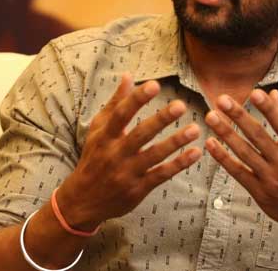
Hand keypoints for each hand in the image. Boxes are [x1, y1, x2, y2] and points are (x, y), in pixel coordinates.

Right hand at [57, 73, 201, 229]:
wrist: (81, 201)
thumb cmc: (93, 157)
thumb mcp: (98, 130)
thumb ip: (115, 103)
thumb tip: (128, 75)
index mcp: (105, 136)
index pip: (121, 114)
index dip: (137, 99)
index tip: (155, 85)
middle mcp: (115, 154)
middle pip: (140, 134)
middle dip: (161, 120)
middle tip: (181, 105)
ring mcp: (127, 173)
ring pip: (154, 155)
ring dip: (175, 142)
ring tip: (195, 129)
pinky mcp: (138, 189)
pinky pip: (161, 175)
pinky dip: (179, 164)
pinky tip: (195, 153)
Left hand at [204, 89, 277, 234]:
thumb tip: (272, 93)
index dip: (269, 108)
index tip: (255, 93)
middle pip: (258, 136)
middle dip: (239, 116)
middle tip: (222, 99)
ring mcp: (272, 179)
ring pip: (244, 153)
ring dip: (226, 133)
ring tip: (210, 116)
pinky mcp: (260, 192)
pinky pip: (238, 172)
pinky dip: (223, 158)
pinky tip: (210, 143)